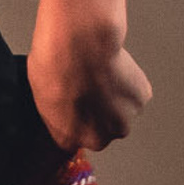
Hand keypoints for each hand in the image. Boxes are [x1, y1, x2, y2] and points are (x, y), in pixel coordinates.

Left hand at [28, 6, 150, 153]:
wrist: (80, 46)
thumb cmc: (55, 66)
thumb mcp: (42, 96)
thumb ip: (58, 113)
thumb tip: (63, 108)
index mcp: (69, 139)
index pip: (76, 138)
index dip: (77, 119)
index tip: (78, 107)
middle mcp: (100, 137)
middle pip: (104, 130)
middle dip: (100, 114)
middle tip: (92, 90)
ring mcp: (124, 120)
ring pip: (122, 112)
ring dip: (117, 100)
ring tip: (103, 77)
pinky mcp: (141, 100)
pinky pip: (136, 94)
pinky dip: (129, 84)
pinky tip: (116, 71)